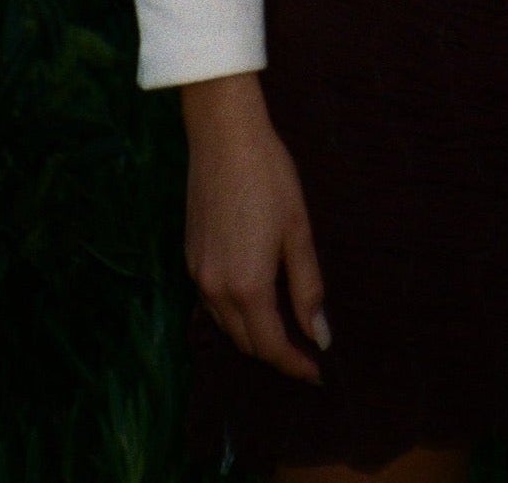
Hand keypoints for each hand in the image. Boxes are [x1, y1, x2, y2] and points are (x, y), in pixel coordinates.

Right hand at [178, 72, 329, 384]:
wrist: (223, 135)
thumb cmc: (269, 176)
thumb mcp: (298, 231)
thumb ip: (307, 287)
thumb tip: (320, 335)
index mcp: (247, 286)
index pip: (271, 347)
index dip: (296, 365)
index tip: (318, 372)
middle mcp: (215, 289)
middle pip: (245, 343)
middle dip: (275, 353)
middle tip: (306, 349)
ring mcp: (196, 274)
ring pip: (225, 326)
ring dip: (253, 335)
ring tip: (283, 327)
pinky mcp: (188, 257)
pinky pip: (211, 304)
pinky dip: (234, 314)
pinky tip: (254, 298)